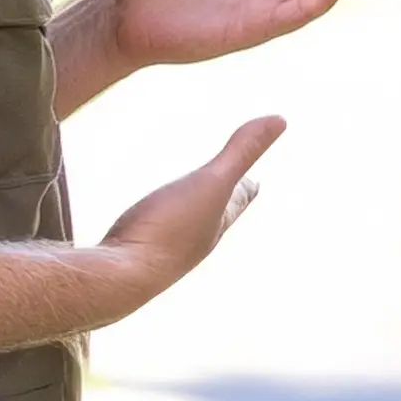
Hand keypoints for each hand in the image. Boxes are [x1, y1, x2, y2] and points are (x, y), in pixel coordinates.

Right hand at [99, 116, 284, 288]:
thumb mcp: (212, 182)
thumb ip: (242, 152)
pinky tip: (135, 224)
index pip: (239, 199)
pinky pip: (143, 231)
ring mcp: (159, 249)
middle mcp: (191, 240)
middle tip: (227, 189)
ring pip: (179, 226)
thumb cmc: (169, 230)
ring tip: (183, 204)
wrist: (118, 280)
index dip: (247, 186)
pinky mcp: (129, 253)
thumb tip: (281, 119)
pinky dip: (147, 220)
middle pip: (213, 216)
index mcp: (215, 223)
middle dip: (220, 200)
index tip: (255, 180)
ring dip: (184, 212)